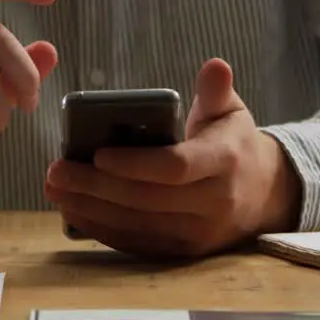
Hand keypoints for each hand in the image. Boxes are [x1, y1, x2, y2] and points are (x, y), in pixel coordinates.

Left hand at [45, 58, 300, 257]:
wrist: (263, 196)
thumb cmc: (233, 143)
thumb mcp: (231, 112)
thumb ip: (216, 91)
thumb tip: (215, 66)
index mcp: (225, 161)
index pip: (176, 167)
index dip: (135, 164)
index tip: (98, 153)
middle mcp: (215, 203)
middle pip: (147, 200)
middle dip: (96, 187)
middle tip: (55, 171)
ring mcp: (199, 234)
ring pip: (137, 226)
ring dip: (91, 209)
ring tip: (56, 190)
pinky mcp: (183, 253)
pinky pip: (137, 244)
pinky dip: (102, 229)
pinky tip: (75, 211)